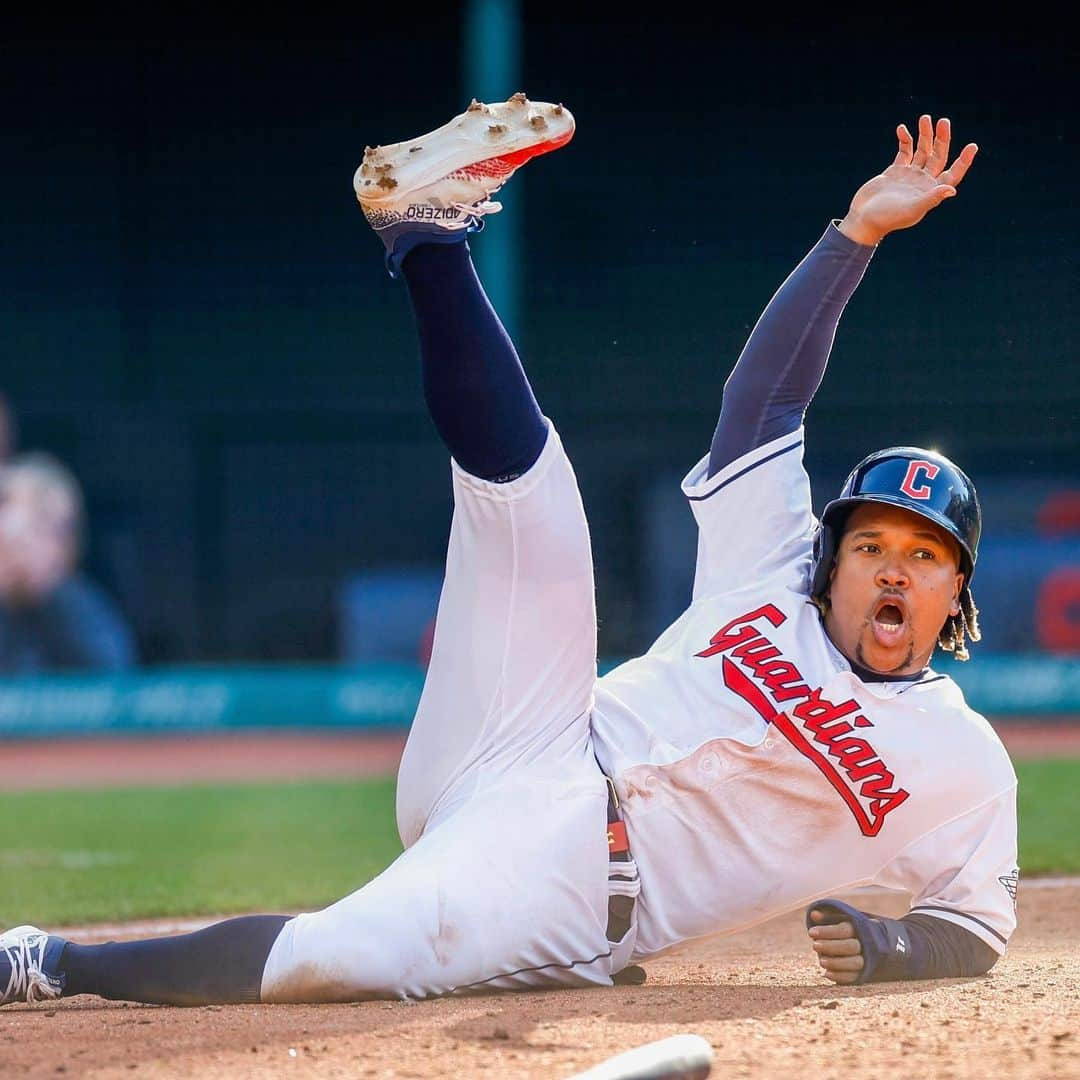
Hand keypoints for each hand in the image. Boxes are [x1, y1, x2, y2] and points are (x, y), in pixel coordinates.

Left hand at [808, 907, 864, 983]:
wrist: (859, 944)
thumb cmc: (840, 930)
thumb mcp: (834, 920)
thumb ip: (825, 917)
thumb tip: (814, 914)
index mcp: (856, 928)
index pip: (844, 929)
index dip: (828, 931)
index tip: (811, 933)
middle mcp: (863, 944)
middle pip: (851, 946)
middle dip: (831, 947)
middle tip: (814, 945)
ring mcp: (864, 959)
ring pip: (855, 963)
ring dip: (837, 963)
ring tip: (820, 961)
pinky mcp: (862, 973)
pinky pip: (854, 977)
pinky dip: (840, 976)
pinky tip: (826, 973)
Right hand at [838, 115, 977, 245]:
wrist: (863, 219)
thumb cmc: (887, 219)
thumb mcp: (911, 209)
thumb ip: (931, 199)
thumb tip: (952, 190)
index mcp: (931, 191)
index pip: (953, 174)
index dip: (964, 161)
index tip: (972, 146)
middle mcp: (923, 182)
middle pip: (938, 156)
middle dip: (942, 138)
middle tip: (943, 121)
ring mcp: (909, 175)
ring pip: (922, 150)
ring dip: (924, 135)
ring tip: (924, 118)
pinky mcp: (895, 171)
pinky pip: (904, 151)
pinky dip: (904, 140)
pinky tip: (902, 129)